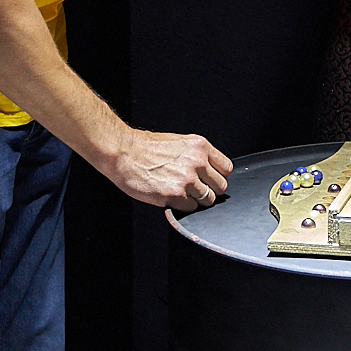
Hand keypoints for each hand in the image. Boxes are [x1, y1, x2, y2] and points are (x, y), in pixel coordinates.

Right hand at [109, 128, 232, 210]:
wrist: (124, 153)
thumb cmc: (147, 148)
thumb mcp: (180, 142)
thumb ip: (197, 155)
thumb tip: (209, 170)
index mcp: (200, 147)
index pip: (226, 168)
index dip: (218, 176)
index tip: (210, 180)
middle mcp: (197, 162)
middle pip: (221, 186)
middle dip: (210, 190)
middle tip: (196, 189)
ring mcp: (187, 179)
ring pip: (208, 199)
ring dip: (197, 200)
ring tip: (182, 193)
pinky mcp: (175, 195)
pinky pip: (192, 208)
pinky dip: (184, 206)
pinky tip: (173, 198)